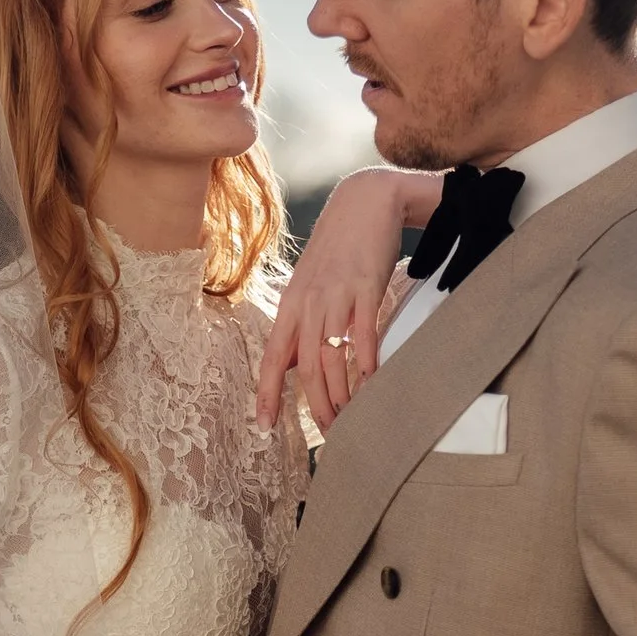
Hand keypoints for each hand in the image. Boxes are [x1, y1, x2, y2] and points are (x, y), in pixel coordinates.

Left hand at [256, 169, 442, 431]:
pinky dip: (366, 362)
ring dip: (340, 393)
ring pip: (331, 356)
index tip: (264, 426)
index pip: (272, 358)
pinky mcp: (366, 286)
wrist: (365, 202)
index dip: (266, 394)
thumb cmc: (340, 249)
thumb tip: (290, 365)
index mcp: (292, 305)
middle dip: (314, 405)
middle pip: (304, 367)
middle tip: (327, 434)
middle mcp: (308, 303)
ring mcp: (336, 295)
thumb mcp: (310, 286)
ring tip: (350, 418)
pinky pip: (363, 332)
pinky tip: (372, 383)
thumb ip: (301, 325)